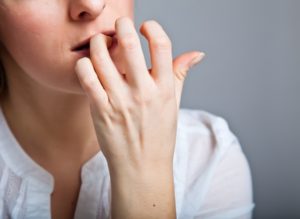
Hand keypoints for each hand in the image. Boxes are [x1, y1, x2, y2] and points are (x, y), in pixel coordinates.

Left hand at [75, 16, 204, 217]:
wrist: (142, 167)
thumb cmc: (159, 135)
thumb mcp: (174, 104)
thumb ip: (180, 73)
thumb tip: (197, 53)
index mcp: (164, 89)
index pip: (162, 45)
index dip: (152, 27)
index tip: (145, 27)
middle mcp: (143, 92)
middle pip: (130, 44)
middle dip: (122, 25)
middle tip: (120, 26)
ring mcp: (120, 101)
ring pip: (101, 56)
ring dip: (99, 42)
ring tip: (101, 44)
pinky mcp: (100, 110)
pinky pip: (86, 76)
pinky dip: (85, 64)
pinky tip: (90, 65)